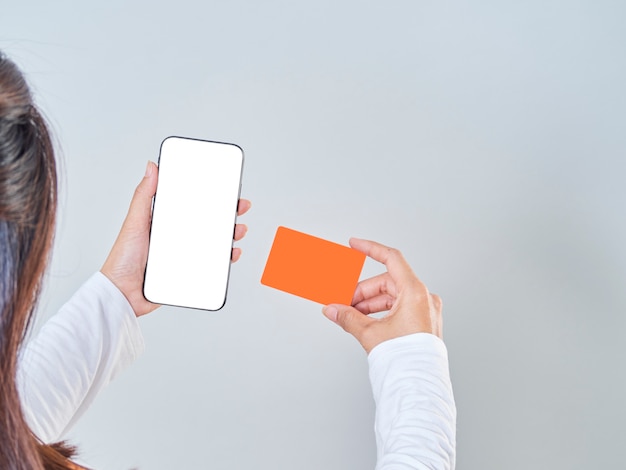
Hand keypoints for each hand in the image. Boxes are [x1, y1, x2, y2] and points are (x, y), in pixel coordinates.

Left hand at [101, 161, 250, 316]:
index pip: (192, 205)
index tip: (225, 188)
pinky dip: (224, 260)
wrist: (122, 294)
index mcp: (164, 223)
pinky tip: (230, 254)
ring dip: (229, 236)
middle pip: (207, 223)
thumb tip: (151, 168)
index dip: (210, 197)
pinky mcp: (188, 272)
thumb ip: (143, 196)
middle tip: (239, 207)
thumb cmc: (122, 260)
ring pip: (213, 243)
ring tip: (237, 231)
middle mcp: (176, 238)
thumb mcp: (134, 222)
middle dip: (227, 214)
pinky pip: (211, 265)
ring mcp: (183, 255)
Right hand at [322, 238, 441, 353]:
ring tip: (352, 317)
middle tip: (343, 303)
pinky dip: (381, 312)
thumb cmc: (405, 359)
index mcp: (415, 292)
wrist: (419, 387)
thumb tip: (332, 310)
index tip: (354, 244)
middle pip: (387, 283)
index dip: (370, 249)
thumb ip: (348, 317)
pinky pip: (400, 309)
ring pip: (392, 297)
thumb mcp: (370, 333)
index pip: (391, 259)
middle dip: (362, 293)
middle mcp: (424, 298)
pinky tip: (366, 323)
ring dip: (370, 304)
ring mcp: (426, 311)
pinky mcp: (424, 324)